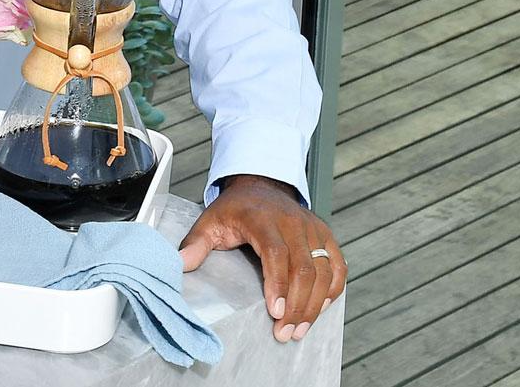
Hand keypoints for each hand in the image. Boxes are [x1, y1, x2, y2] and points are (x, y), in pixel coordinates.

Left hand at [179, 174, 345, 342]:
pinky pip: (338, 267)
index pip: (276, 253)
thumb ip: (196, 243)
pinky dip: (332, 291)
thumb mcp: (210, 220)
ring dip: (314, 305)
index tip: (275, 312)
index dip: (277, 284)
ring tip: (299, 330)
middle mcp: (293, 222)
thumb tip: (181, 265)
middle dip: (297, 305)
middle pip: (304, 268)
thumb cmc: (236, 208)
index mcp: (263, 219)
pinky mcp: (326, 236)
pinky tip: (319, 309)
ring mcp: (313, 229)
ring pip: (324, 271)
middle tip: (285, 333)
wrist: (261, 186)